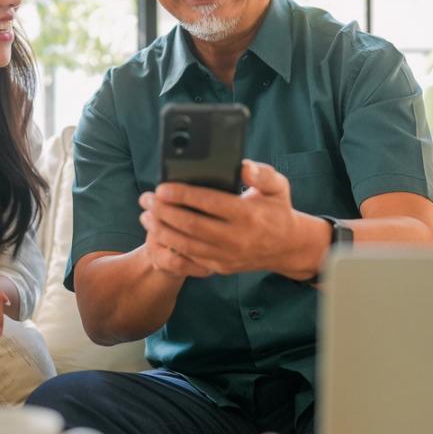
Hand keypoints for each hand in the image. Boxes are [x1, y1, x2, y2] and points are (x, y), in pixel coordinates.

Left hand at [138, 160, 321, 280]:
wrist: (286, 246)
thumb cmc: (277, 210)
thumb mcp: (277, 187)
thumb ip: (262, 174)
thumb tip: (243, 167)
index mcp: (248, 214)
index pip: (209, 203)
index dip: (183, 195)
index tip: (162, 187)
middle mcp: (237, 238)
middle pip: (192, 225)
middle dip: (165, 212)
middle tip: (147, 199)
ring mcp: (227, 256)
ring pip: (186, 245)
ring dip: (162, 230)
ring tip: (146, 216)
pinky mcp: (220, 267)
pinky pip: (189, 260)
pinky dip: (170, 248)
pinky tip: (157, 235)